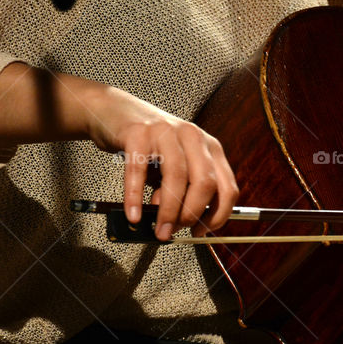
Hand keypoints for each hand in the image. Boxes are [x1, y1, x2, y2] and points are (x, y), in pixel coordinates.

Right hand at [83, 86, 238, 240]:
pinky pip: (138, 171)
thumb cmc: (150, 144)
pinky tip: (134, 216)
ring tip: (160, 230)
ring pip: (176, 177)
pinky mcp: (137, 134)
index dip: (218, 215)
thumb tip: (178, 222)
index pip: (227, 186)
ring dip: (168, 211)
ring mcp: (165, 132)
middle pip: (205, 182)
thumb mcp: (176, 163)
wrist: (115, 110)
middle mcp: (192, 136)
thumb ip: (182, 190)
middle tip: (176, 231)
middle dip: (192, 214)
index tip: (203, 233)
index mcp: (209, 147)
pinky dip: (136, 198)